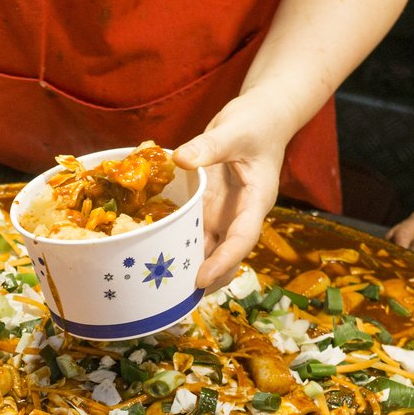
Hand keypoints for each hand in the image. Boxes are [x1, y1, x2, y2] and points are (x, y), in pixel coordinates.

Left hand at [174, 91, 289, 293]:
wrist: (260, 117)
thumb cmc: (255, 122)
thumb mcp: (234, 129)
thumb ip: (210, 145)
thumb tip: (181, 159)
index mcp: (256, 201)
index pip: (242, 239)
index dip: (223, 262)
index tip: (201, 280)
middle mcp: (240, 215)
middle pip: (225, 256)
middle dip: (204, 278)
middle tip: (173, 297)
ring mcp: (223, 214)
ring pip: (207, 250)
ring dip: (187, 268)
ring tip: (160, 288)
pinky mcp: (208, 208)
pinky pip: (192, 232)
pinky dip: (176, 245)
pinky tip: (153, 257)